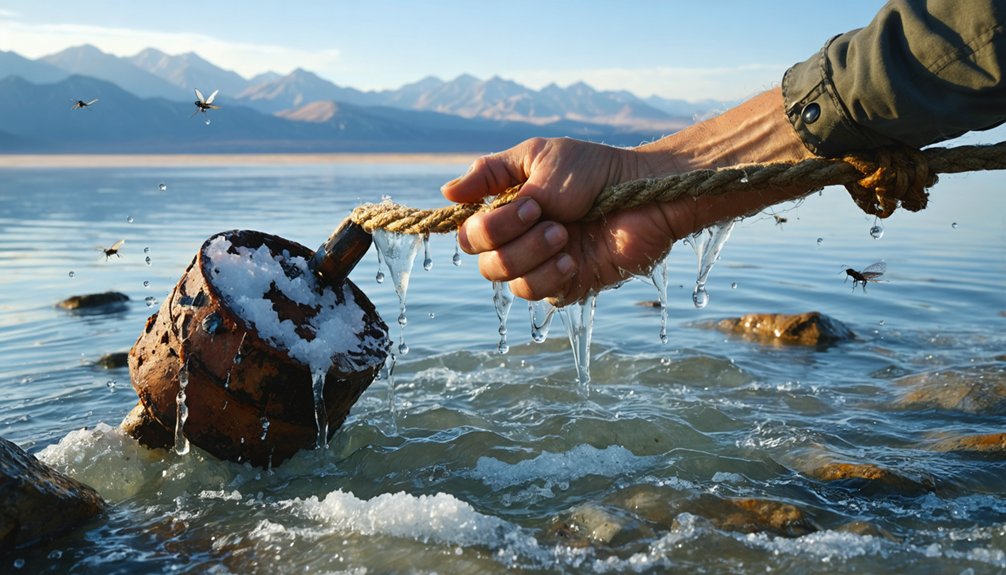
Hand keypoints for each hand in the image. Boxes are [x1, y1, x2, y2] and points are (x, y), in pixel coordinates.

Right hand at [441, 137, 685, 303]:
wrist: (645, 193)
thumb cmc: (596, 170)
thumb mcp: (539, 157)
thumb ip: (491, 174)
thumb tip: (445, 191)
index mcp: (507, 209)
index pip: (470, 232)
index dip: (487, 226)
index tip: (527, 204)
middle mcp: (519, 240)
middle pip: (483, 260)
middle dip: (511, 240)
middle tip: (549, 218)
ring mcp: (542, 265)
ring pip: (507, 281)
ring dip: (533, 256)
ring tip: (565, 234)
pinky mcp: (567, 285)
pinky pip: (539, 295)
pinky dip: (550, 276)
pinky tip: (573, 258)